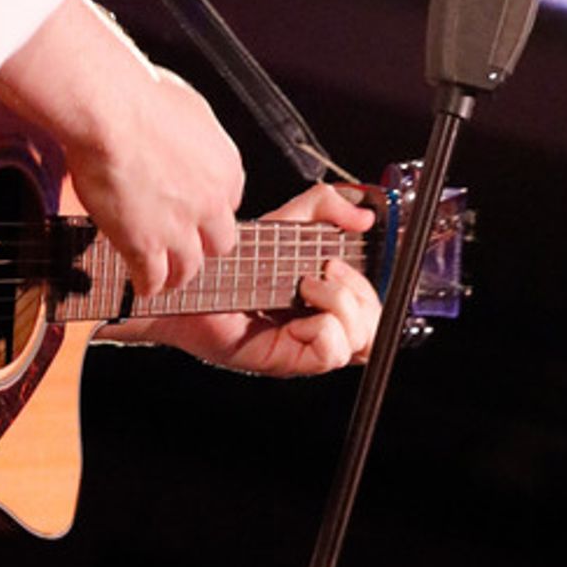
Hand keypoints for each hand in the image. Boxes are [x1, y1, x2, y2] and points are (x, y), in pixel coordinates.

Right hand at [64, 66, 242, 297]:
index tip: (193, 212)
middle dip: (201, 246)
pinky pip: (153, 279)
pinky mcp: (145, 244)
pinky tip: (140, 284)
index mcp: (227, 168)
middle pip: (219, 243)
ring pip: (189, 269)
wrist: (110, 110)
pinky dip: (147, 285)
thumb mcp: (189, 106)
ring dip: (177, 274)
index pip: (230, 204)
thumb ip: (194, 131)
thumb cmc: (140, 94)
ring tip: (165, 276)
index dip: (208, 210)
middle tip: (184, 247)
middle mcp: (211, 202)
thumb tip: (183, 127)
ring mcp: (179, 228)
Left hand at [105, 183, 380, 375]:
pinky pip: (330, 351)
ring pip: (359, 338)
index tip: (335, 261)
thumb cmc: (233, 262)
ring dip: (337, 304)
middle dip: (355, 292)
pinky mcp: (288, 359)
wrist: (191, 283)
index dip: (366, 284)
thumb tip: (365, 215)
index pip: (373, 306)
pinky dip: (320, 327)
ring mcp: (305, 347)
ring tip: (302, 289)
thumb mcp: (287, 223)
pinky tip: (291, 315)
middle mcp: (320, 328)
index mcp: (325, 301)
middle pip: (374, 325)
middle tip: (317, 274)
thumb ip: (326, 207)